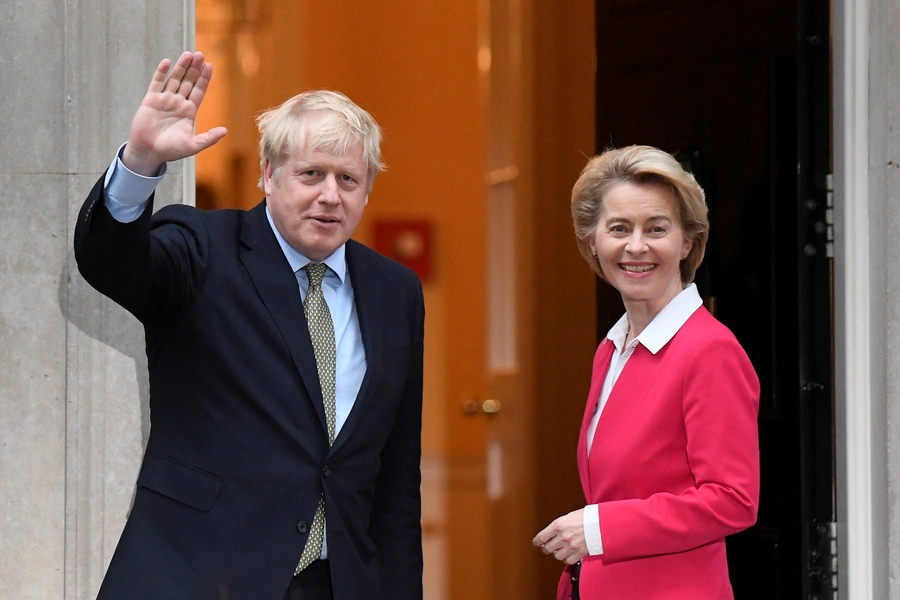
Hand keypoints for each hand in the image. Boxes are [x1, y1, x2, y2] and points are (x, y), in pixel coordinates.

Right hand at [122, 51, 227, 175]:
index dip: (204, 79)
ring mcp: (164, 100)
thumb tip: (225, 131)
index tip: (209, 66)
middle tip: (200, 55)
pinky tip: (167, 62)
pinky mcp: (151, 100)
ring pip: (174, 79)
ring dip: (181, 67)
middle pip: (188, 82)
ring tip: (188, 54)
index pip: (199, 91)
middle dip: (194, 69)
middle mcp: (178, 103)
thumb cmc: (171, 151)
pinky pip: (157, 83)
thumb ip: (209, 138)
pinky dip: (161, 72)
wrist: (148, 152)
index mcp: (189, 112)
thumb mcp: (193, 145)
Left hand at [533, 508, 587, 564]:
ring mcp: (570, 547)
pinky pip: (568, 561)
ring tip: (561, 550)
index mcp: (558, 525)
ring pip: (556, 556)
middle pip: (547, 549)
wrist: (602, 523)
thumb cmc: (587, 517)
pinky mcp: (579, 554)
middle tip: (548, 547)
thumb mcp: (569, 516)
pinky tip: (569, 554)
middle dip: (546, 548)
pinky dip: (567, 559)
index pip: (541, 537)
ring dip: (557, 553)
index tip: (536, 543)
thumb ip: (559, 525)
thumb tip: (552, 532)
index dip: (536, 542)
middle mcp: (562, 537)